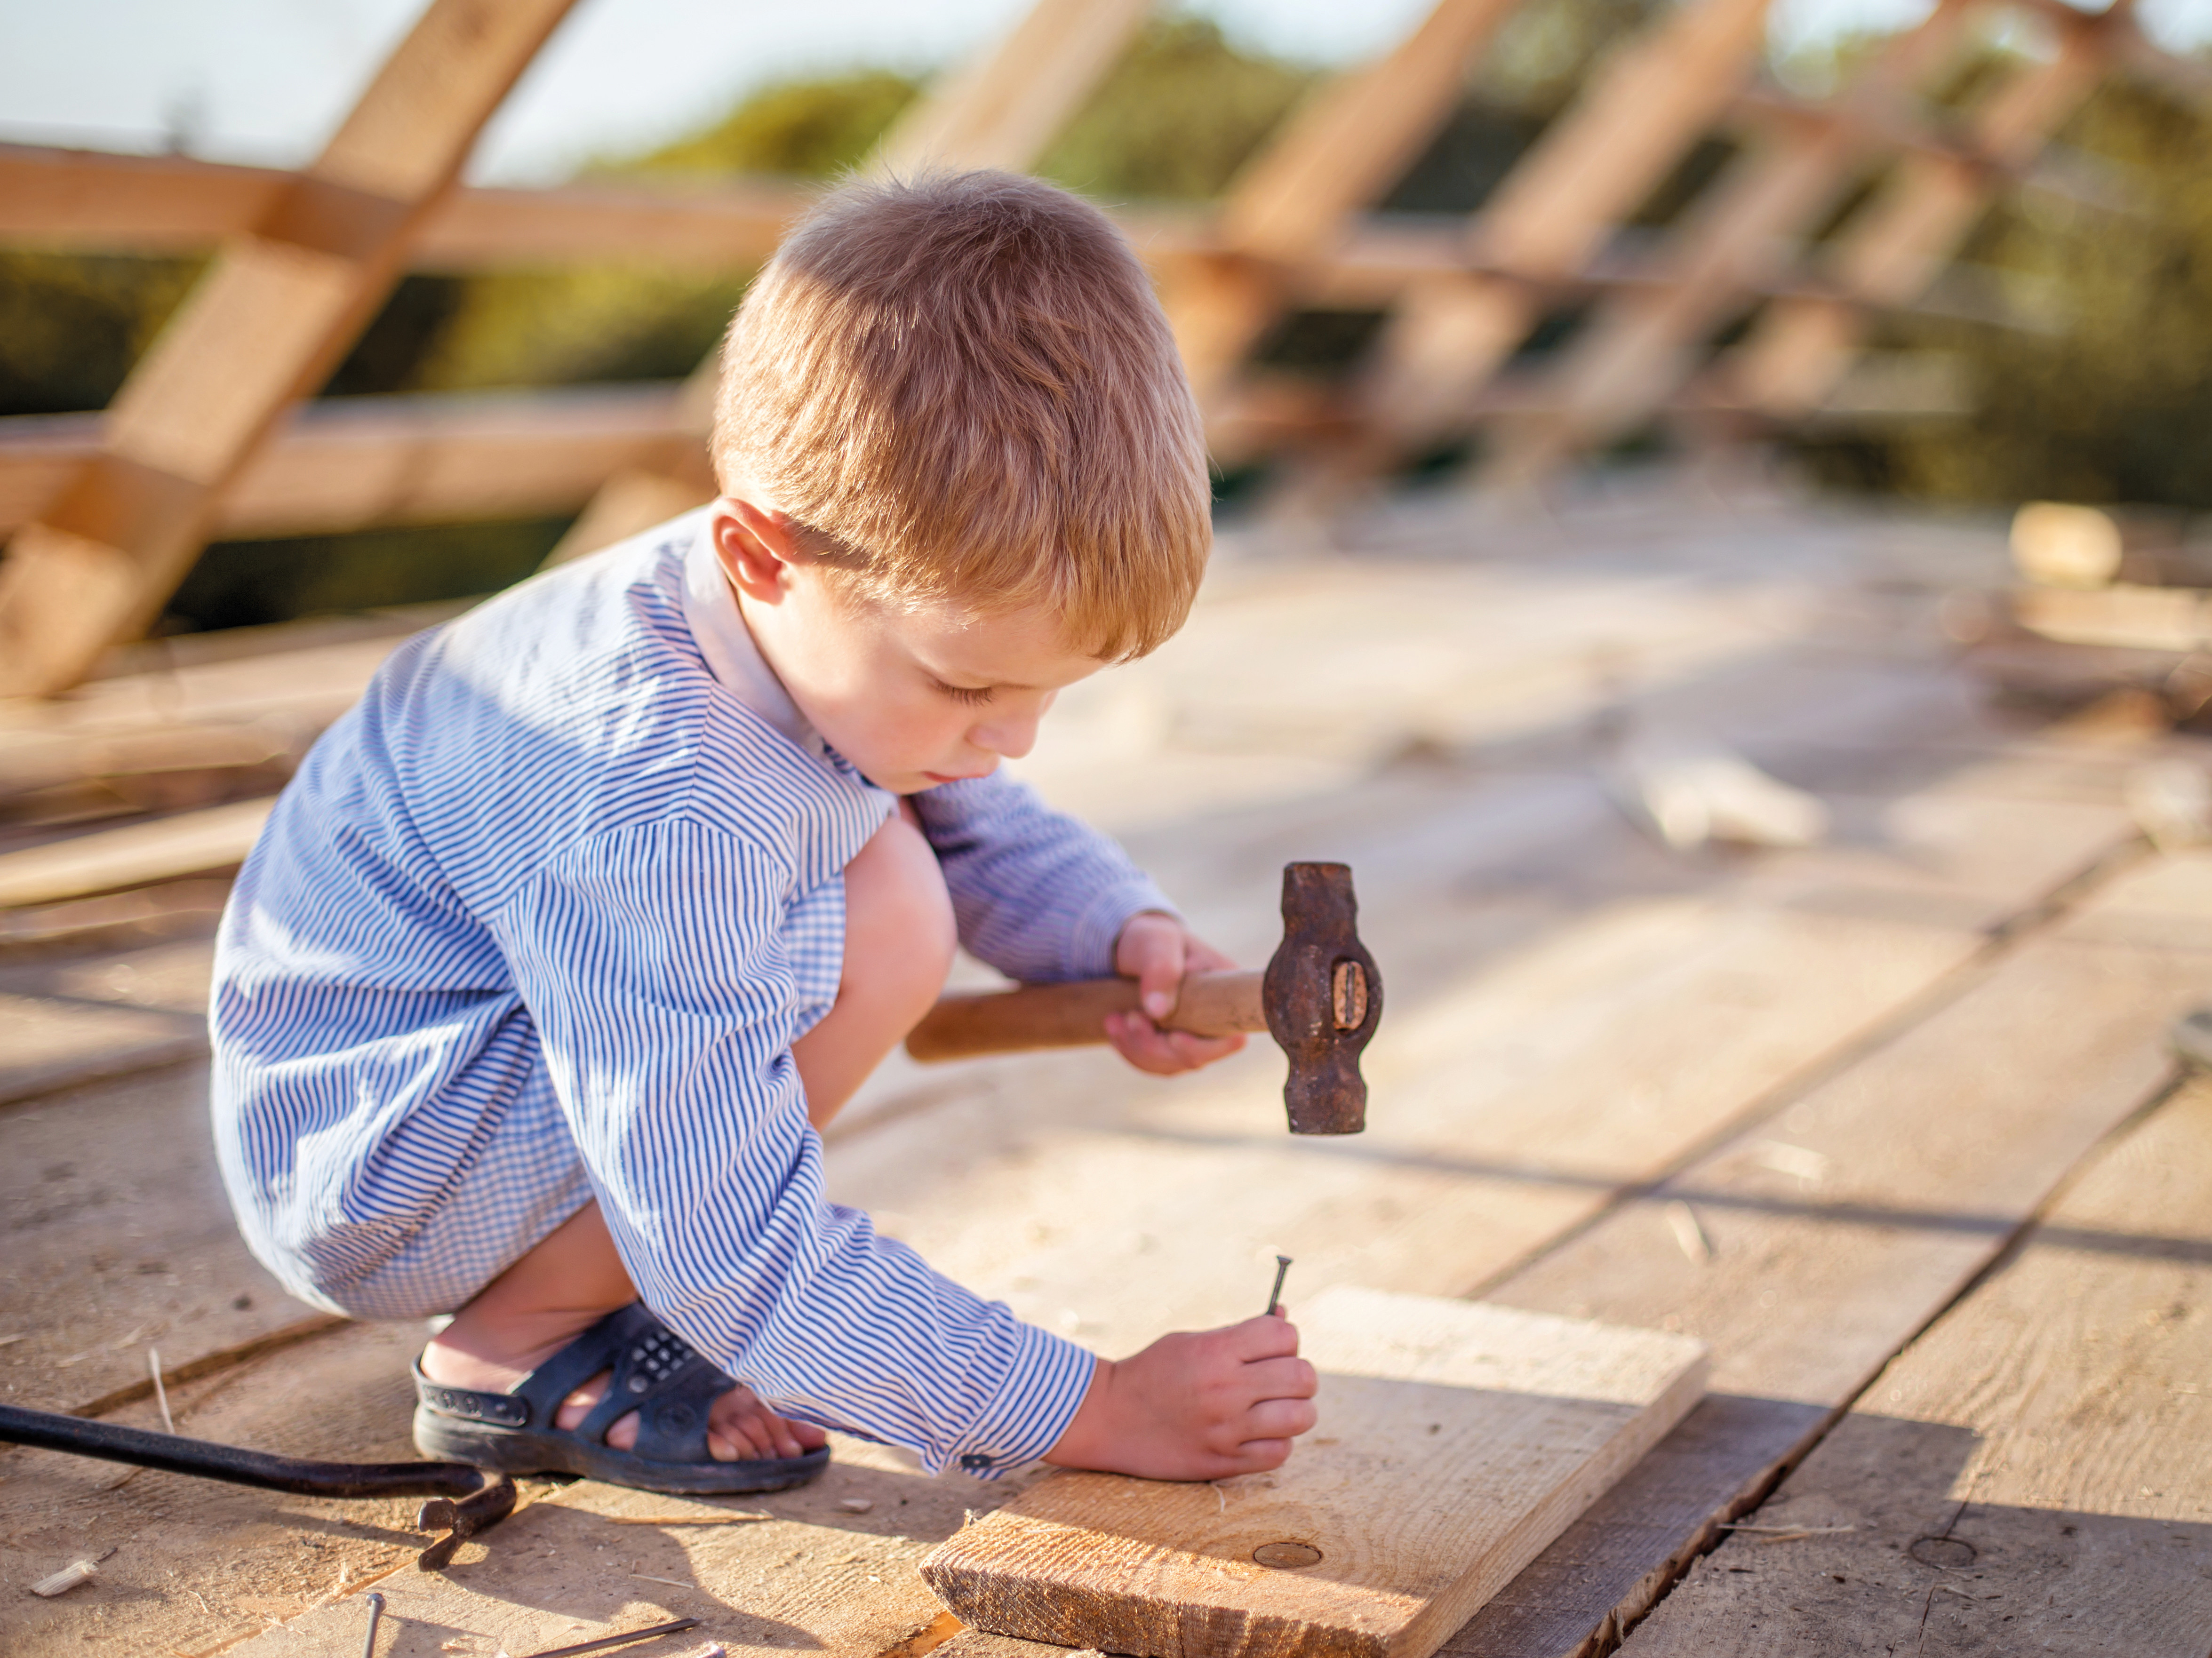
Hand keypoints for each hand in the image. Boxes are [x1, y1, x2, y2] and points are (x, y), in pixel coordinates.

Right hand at [1044, 1314, 1318, 1479]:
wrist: (1108, 1418)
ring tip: (1275, 1409)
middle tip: (1279, 1380)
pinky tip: (1259, 1434)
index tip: (1272, 1348)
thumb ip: (1240, 1333)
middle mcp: (1225, 1388)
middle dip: (1297, 1375)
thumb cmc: (1153, 1372)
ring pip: (1301, 1417)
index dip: (1286, 1339)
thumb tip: (1286, 1317)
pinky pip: (1280, 1453)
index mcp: (1216, 1350)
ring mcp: (1226, 1428)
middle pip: (1302, 1376)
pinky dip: (1277, 1443)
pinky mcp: (1223, 1462)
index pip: (1285, 1335)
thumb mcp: (1190, 1340)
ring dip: (1295, 1411)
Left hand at [1107, 911, 1247, 1074]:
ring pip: (1168, 1065)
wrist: (1134, 946)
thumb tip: (1158, 1012)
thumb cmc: (1153, 939)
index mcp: (1224, 996)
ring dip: (1137, 1048)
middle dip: (1156, 1046)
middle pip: (1194, 1059)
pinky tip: (1113, 1026)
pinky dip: (1129, 1049)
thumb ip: (1162, 969)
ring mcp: (1191, 1037)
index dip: (1205, 1048)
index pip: (1230, 1039)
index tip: (1174, 1037)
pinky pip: (1151, 1063)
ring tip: (1115, 1019)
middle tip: (1130, 1016)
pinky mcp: (1167, 1045)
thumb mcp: (1158, 942)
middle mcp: (1213, 1022)